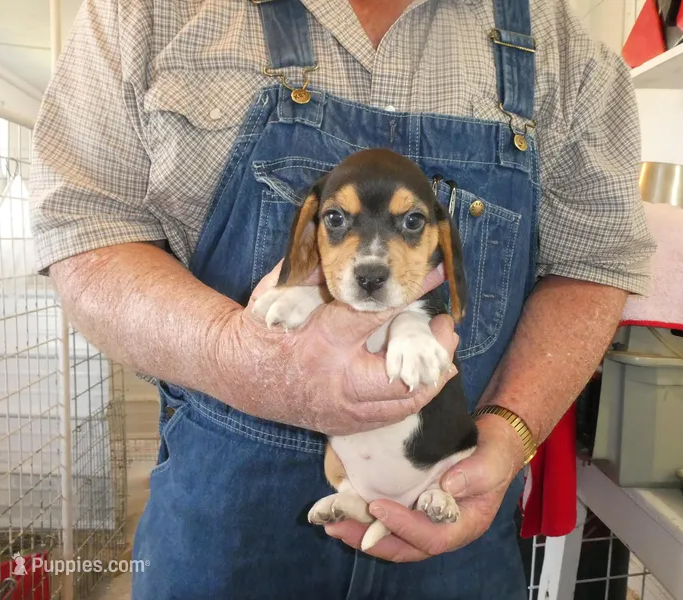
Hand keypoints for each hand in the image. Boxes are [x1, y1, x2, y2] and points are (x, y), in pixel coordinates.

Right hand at [213, 260, 459, 435]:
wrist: (238, 374)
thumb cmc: (262, 327)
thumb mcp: (281, 291)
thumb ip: (318, 273)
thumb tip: (353, 255)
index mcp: (321, 340)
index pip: (373, 315)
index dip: (408, 294)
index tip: (434, 276)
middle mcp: (335, 379)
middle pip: (398, 378)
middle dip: (431, 352)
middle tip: (445, 326)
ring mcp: (341, 407)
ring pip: (401, 404)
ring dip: (430, 378)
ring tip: (443, 353)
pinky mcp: (345, 423)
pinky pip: (390, 416)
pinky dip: (412, 397)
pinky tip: (426, 377)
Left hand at [323, 414, 526, 560]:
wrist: (493, 444)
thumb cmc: (496, 454)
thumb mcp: (492, 460)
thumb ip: (474, 474)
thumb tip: (447, 487)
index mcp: (464, 526)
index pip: (432, 538)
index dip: (404, 527)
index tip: (378, 507)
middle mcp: (442, 529)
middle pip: (405, 547)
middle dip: (371, 540)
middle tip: (339, 527)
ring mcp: (427, 520)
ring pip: (392, 537)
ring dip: (362, 532)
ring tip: (333, 522)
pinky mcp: (415, 506)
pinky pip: (389, 520)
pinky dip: (368, 517)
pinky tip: (346, 507)